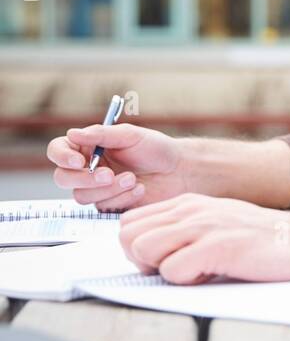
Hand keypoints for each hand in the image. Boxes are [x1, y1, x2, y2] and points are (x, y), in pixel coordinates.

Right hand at [47, 123, 188, 212]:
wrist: (179, 171)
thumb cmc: (156, 149)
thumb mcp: (130, 135)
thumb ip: (101, 134)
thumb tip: (72, 133)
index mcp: (87, 147)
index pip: (58, 151)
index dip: (62, 157)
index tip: (78, 161)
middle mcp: (87, 168)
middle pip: (63, 178)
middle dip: (85, 179)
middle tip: (108, 175)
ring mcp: (97, 189)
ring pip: (82, 196)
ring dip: (108, 189)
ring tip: (133, 179)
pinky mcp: (109, 205)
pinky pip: (102, 207)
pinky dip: (121, 198)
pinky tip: (139, 189)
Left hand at [118, 194, 289, 283]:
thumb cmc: (262, 240)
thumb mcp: (216, 224)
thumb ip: (185, 231)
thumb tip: (151, 254)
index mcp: (187, 204)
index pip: (129, 222)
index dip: (137, 249)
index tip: (162, 261)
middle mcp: (190, 210)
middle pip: (128, 237)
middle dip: (143, 262)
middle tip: (175, 269)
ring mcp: (204, 227)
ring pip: (144, 250)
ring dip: (162, 270)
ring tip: (194, 272)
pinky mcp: (219, 247)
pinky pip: (173, 270)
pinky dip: (186, 282)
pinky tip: (211, 276)